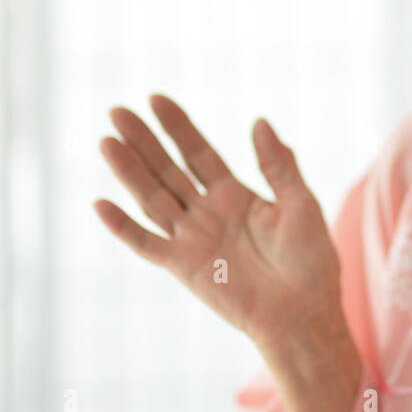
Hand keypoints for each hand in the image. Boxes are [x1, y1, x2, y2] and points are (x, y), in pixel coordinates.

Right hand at [94, 94, 347, 354]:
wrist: (304, 313)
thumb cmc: (310, 261)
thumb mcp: (300, 203)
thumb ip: (278, 165)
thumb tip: (259, 120)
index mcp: (235, 195)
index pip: (198, 153)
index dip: (178, 127)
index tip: (155, 99)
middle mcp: (208, 213)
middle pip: (168, 170)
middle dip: (144, 141)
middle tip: (117, 111)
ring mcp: (193, 239)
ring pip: (153, 198)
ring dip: (129, 172)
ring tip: (107, 142)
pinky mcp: (184, 267)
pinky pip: (148, 244)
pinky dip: (124, 227)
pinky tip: (101, 204)